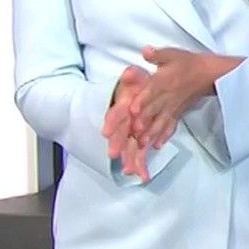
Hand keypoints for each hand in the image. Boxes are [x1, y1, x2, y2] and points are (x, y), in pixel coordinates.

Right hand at [102, 65, 151, 179]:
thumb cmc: (136, 86)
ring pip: (128, 147)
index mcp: (123, 106)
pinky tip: (142, 176)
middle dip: (116, 144)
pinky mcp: (136, 140)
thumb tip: (130, 72)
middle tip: (114, 155)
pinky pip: (138, 154)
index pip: (115, 113)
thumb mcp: (135, 77)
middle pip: (119, 134)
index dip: (111, 121)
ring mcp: (129, 132)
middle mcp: (124, 121)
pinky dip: (139, 164)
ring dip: (128, 159)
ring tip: (130, 172)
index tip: (106, 131)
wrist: (136, 94)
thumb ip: (132, 76)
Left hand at [129, 46, 216, 148]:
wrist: (209, 74)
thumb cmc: (189, 63)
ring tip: (142, 144)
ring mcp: (172, 107)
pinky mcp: (177, 113)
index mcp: (163, 81)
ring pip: (160, 121)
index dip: (143, 100)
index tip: (133, 110)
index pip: (152, 92)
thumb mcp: (173, 54)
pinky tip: (158, 145)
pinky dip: (165, 136)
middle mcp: (167, 96)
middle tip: (133, 133)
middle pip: (153, 110)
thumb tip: (145, 51)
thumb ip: (158, 54)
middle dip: (143, 121)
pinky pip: (171, 126)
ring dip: (151, 132)